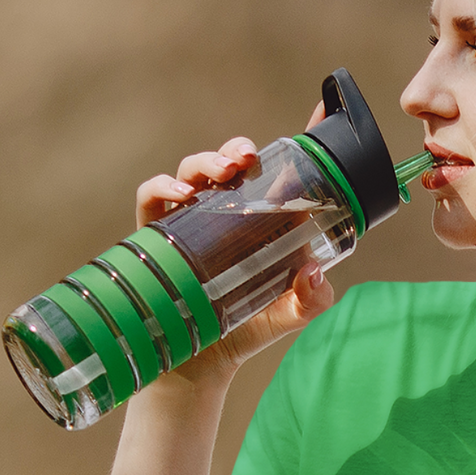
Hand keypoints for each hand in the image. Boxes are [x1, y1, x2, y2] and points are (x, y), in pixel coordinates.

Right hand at [133, 125, 335, 386]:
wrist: (202, 363)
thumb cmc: (249, 328)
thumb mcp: (292, 314)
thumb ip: (312, 297)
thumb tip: (313, 272)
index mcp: (266, 219)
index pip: (282, 171)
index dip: (302, 138)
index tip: (323, 111)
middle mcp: (228, 212)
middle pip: (231, 162)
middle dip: (238, 148)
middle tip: (249, 156)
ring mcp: (191, 220)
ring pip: (192, 171)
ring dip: (206, 161)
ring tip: (224, 170)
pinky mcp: (159, 235)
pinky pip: (152, 198)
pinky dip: (163, 187)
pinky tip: (180, 195)